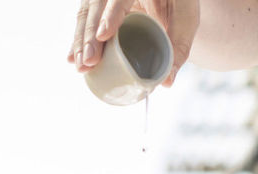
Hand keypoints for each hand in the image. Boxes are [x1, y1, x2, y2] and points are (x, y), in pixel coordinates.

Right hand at [67, 0, 199, 86]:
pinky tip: (71, 57)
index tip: (104, 36)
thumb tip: (166, 82)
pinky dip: (79, 39)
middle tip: (89, 61)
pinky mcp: (99, 4)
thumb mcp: (186, 19)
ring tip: (80, 66)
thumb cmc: (179, 4)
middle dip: (90, 34)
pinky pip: (85, 19)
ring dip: (80, 40)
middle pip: (97, 5)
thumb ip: (179, 46)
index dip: (112, 15)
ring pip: (86, 12)